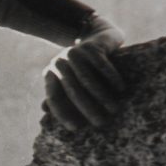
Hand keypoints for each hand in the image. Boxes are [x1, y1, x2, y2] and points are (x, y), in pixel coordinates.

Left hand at [43, 16, 126, 130]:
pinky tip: (121, 90)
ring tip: (114, 110)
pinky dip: (112, 79)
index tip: (75, 128)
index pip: (54, 97)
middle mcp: (60, 63)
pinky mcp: (91, 47)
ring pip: (88, 80)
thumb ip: (58, 93)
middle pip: (72, 91)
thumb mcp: (70, 79)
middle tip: (101, 123)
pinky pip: (102, 66)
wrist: (97, 36)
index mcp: (51, 74)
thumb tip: (44, 110)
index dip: (62, 114)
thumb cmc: (84, 66)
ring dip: (102, 97)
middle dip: (87, 109)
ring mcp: (75, 54)